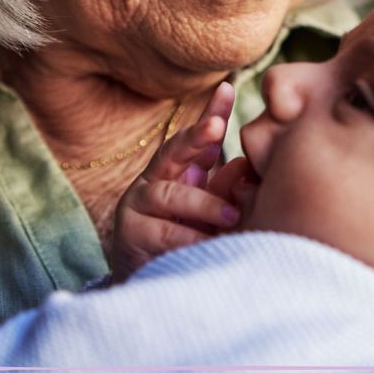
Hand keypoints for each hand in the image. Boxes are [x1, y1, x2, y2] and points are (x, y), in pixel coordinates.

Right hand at [110, 82, 240, 282]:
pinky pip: (163, 233)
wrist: (152, 284)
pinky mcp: (130, 234)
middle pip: (173, 150)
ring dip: (203, 205)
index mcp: (180, 171)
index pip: (197, 139)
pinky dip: (188, 238)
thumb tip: (243, 165)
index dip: (212, 113)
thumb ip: (225, 189)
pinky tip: (208, 245)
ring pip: (170, 195)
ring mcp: (138, 204)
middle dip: (195, 136)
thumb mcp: (213, 213)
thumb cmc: (189, 242)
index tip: (228, 89)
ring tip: (232, 217)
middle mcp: (155, 179)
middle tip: (217, 127)